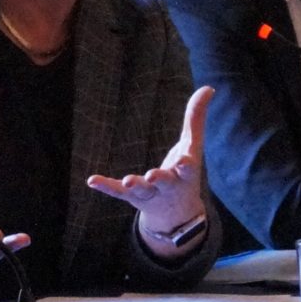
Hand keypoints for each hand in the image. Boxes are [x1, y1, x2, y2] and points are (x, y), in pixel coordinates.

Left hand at [89, 87, 213, 254]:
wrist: (176, 213)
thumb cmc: (184, 172)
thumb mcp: (192, 147)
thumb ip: (196, 118)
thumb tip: (208, 87)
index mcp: (185, 174)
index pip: (188, 169)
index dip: (186, 166)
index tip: (184, 162)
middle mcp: (169, 186)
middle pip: (165, 183)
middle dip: (160, 179)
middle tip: (152, 175)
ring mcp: (150, 193)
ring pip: (142, 190)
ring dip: (135, 185)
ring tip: (128, 181)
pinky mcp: (132, 197)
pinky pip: (117, 192)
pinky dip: (106, 186)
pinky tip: (92, 180)